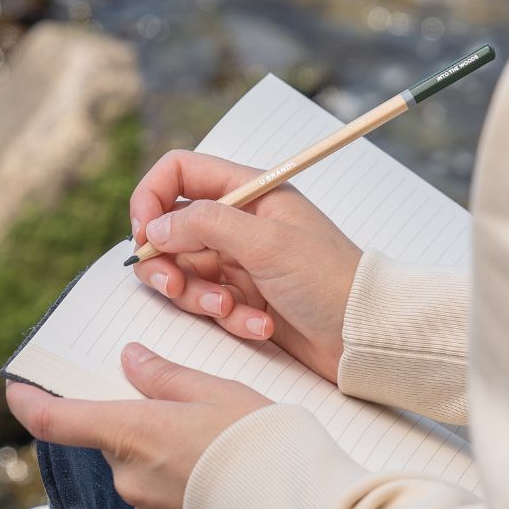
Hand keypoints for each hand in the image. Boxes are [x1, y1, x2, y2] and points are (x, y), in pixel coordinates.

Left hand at [5, 343, 269, 508]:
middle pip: (114, 443)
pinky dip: (183, 489)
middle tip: (189, 412)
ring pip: (140, 474)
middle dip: (140, 426)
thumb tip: (130, 361)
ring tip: (219, 449)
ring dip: (165, 459)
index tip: (15, 389)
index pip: (55, 421)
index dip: (28, 403)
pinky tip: (223, 481)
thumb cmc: (258, 442)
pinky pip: (163, 504)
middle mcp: (128, 477)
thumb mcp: (216, 390)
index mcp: (131, 432)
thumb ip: (165, 377)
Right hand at [129, 150, 362, 382]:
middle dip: (166, 262)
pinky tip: (260, 324)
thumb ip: (206, 225)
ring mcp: (239, 261)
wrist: (365, 335)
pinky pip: (209, 304)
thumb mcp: (267, 243)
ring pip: (184, 272)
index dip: (151, 199)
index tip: (144, 235)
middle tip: (175, 286)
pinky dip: (228, 318)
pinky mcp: (243, 298)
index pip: (179, 173)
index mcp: (250, 191)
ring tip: (230, 309)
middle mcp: (239, 222)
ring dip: (198, 296)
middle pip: (170, 230)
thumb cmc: (330, 280)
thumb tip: (155, 228)